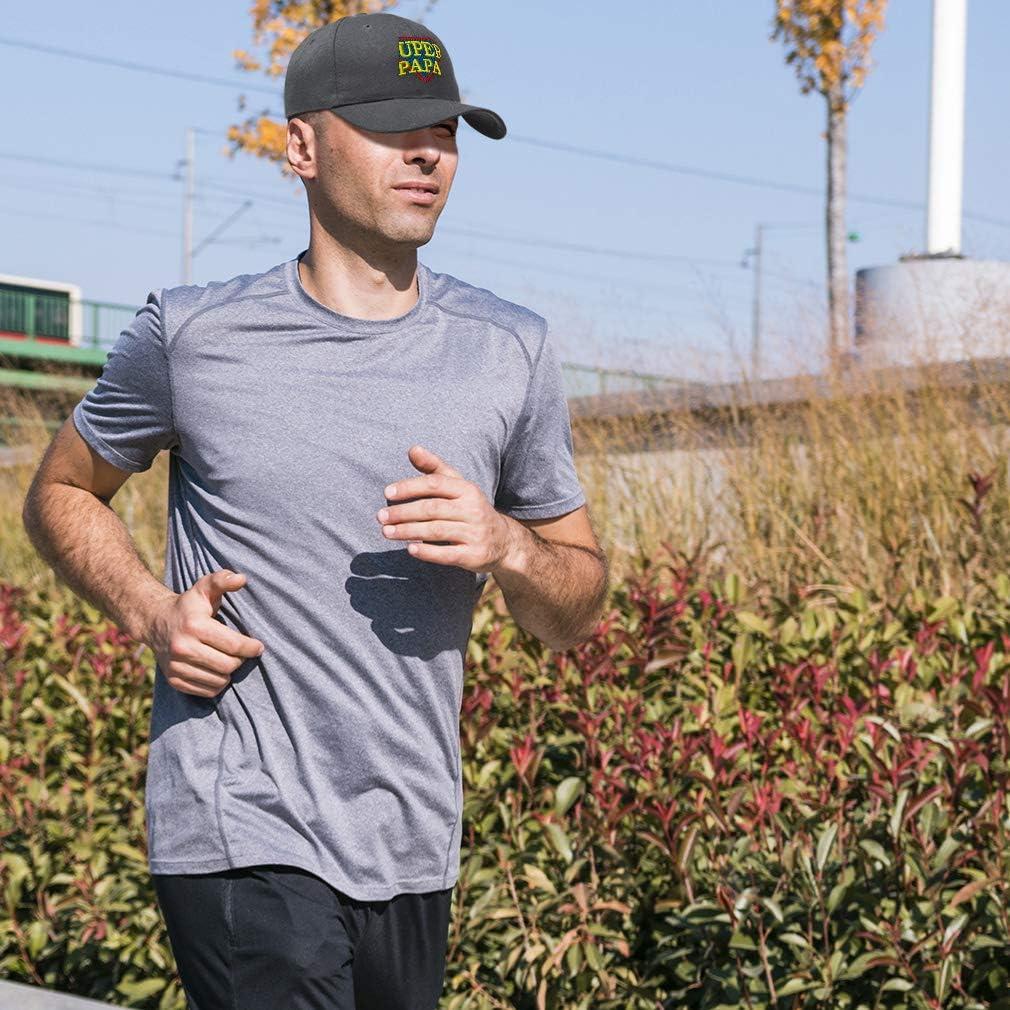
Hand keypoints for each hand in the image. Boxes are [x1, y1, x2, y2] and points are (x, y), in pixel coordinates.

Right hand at [143, 570, 265, 697]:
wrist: (155, 622)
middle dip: (240, 660)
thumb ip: (223, 580)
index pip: (233, 645)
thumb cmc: (188, 605)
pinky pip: (207, 691)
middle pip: (228, 665)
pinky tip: (215, 669)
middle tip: (241, 652)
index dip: (251, 648)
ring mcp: (176, 666)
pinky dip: (216, 683)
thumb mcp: (204, 588)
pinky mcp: (174, 680)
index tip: (258, 647)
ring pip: (219, 681)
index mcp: (194, 626)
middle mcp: (182, 648)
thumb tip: (241, 579)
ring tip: (227, 659)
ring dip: (228, 672)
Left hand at [377, 444, 515, 572]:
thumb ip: (434, 468)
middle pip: (433, 508)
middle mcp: (473, 510)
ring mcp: (475, 533)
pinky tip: (410, 549)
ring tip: (386, 532)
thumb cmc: (471, 510)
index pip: (435, 484)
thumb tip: (412, 449)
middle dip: (403, 512)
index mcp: (467, 489)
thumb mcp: (458, 486)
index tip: (387, 493)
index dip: (410, 487)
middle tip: (380, 516)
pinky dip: (428, 552)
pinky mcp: (474, 555)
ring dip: (408, 531)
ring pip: (437, 531)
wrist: (503, 542)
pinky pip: (448, 554)